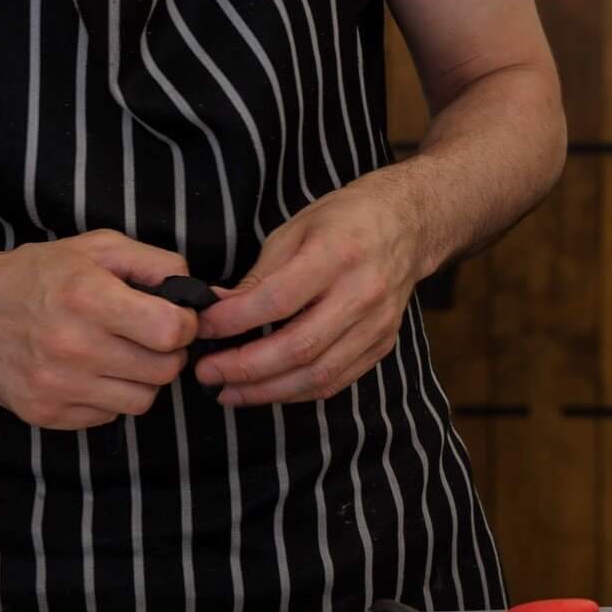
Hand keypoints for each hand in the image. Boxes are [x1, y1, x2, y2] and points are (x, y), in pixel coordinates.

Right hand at [0, 230, 196, 429]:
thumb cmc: (37, 274)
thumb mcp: (97, 248)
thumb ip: (154, 263)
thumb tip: (196, 292)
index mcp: (88, 298)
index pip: (170, 331)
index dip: (184, 323)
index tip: (174, 317)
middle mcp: (72, 346)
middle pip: (163, 370)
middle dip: (168, 352)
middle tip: (150, 336)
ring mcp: (56, 386)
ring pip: (142, 400)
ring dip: (142, 378)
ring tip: (121, 353)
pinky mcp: (45, 413)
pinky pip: (109, 416)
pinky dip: (111, 396)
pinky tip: (92, 371)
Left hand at [193, 177, 424, 405]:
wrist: (409, 223)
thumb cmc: (346, 219)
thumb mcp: (296, 229)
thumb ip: (258, 275)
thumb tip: (216, 310)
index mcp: (337, 253)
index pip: (278, 299)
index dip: (234, 321)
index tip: (202, 329)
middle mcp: (362, 292)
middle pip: (299, 347)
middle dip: (245, 367)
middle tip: (206, 372)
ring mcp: (377, 324)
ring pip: (318, 374)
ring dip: (266, 391)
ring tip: (228, 392)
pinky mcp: (382, 344)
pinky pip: (336, 381)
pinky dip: (297, 391)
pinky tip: (267, 390)